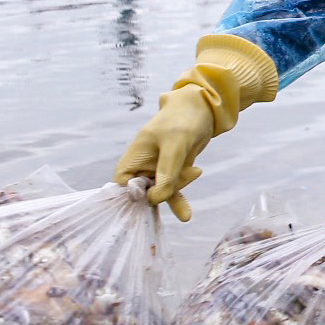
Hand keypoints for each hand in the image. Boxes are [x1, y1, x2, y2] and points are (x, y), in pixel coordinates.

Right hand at [114, 87, 211, 221]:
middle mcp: (142, 166)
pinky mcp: (172, 174)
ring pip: (159, 194)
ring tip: (186, 215)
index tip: (147, 200)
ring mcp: (157, 171)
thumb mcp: (176, 144)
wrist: (203, 110)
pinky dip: (179, 200)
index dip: (131, 197)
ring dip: (171, 201)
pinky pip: (173, 192)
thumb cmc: (183, 120)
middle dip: (156, 198)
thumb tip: (156, 198)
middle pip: (142, 193)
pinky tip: (186, 213)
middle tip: (176, 192)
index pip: (121, 185)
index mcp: (133, 157)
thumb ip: (166, 170)